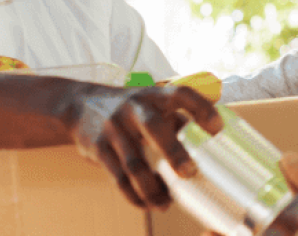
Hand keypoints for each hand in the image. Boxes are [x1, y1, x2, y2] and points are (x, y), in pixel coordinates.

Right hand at [66, 83, 222, 208]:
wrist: (81, 105)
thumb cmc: (131, 108)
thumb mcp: (153, 103)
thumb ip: (179, 120)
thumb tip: (211, 146)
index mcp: (154, 95)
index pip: (181, 94)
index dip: (201, 108)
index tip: (217, 128)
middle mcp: (134, 108)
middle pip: (153, 128)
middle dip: (173, 152)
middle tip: (190, 172)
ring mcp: (114, 128)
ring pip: (133, 163)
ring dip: (152, 188)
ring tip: (167, 203)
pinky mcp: (98, 148)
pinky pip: (118, 177)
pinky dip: (134, 195)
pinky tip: (149, 203)